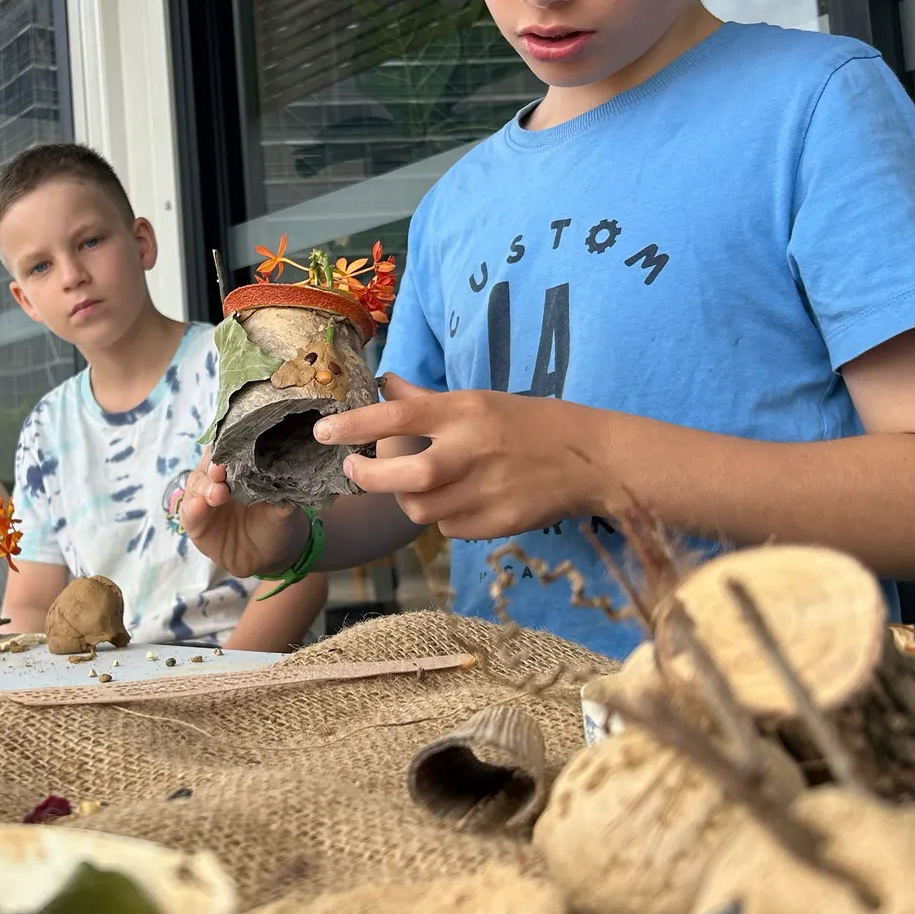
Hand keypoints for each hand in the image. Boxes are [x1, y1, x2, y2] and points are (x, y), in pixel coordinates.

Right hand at [177, 449, 308, 578]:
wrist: (268, 559)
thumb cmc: (276, 524)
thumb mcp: (284, 508)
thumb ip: (282, 493)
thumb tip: (288, 476)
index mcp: (240, 467)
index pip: (230, 448)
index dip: (231, 447)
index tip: (236, 452)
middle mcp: (219, 478)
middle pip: (209, 462)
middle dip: (214, 466)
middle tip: (221, 471)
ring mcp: (204, 498)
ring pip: (196, 483)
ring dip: (205, 487)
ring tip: (218, 494)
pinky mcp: (195, 521)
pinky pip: (189, 512)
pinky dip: (193, 508)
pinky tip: (199, 506)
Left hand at [317, 375, 610, 539]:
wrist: (591, 459)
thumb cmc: (529, 423)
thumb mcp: (479, 400)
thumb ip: (427, 401)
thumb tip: (384, 384)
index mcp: (466, 412)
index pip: (397, 417)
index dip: (354, 425)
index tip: (323, 432)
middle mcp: (473, 450)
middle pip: (404, 477)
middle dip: (368, 477)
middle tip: (353, 470)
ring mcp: (487, 491)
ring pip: (420, 510)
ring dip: (406, 500)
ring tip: (411, 486)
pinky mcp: (499, 523)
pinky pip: (450, 529)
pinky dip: (442, 519)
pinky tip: (455, 502)